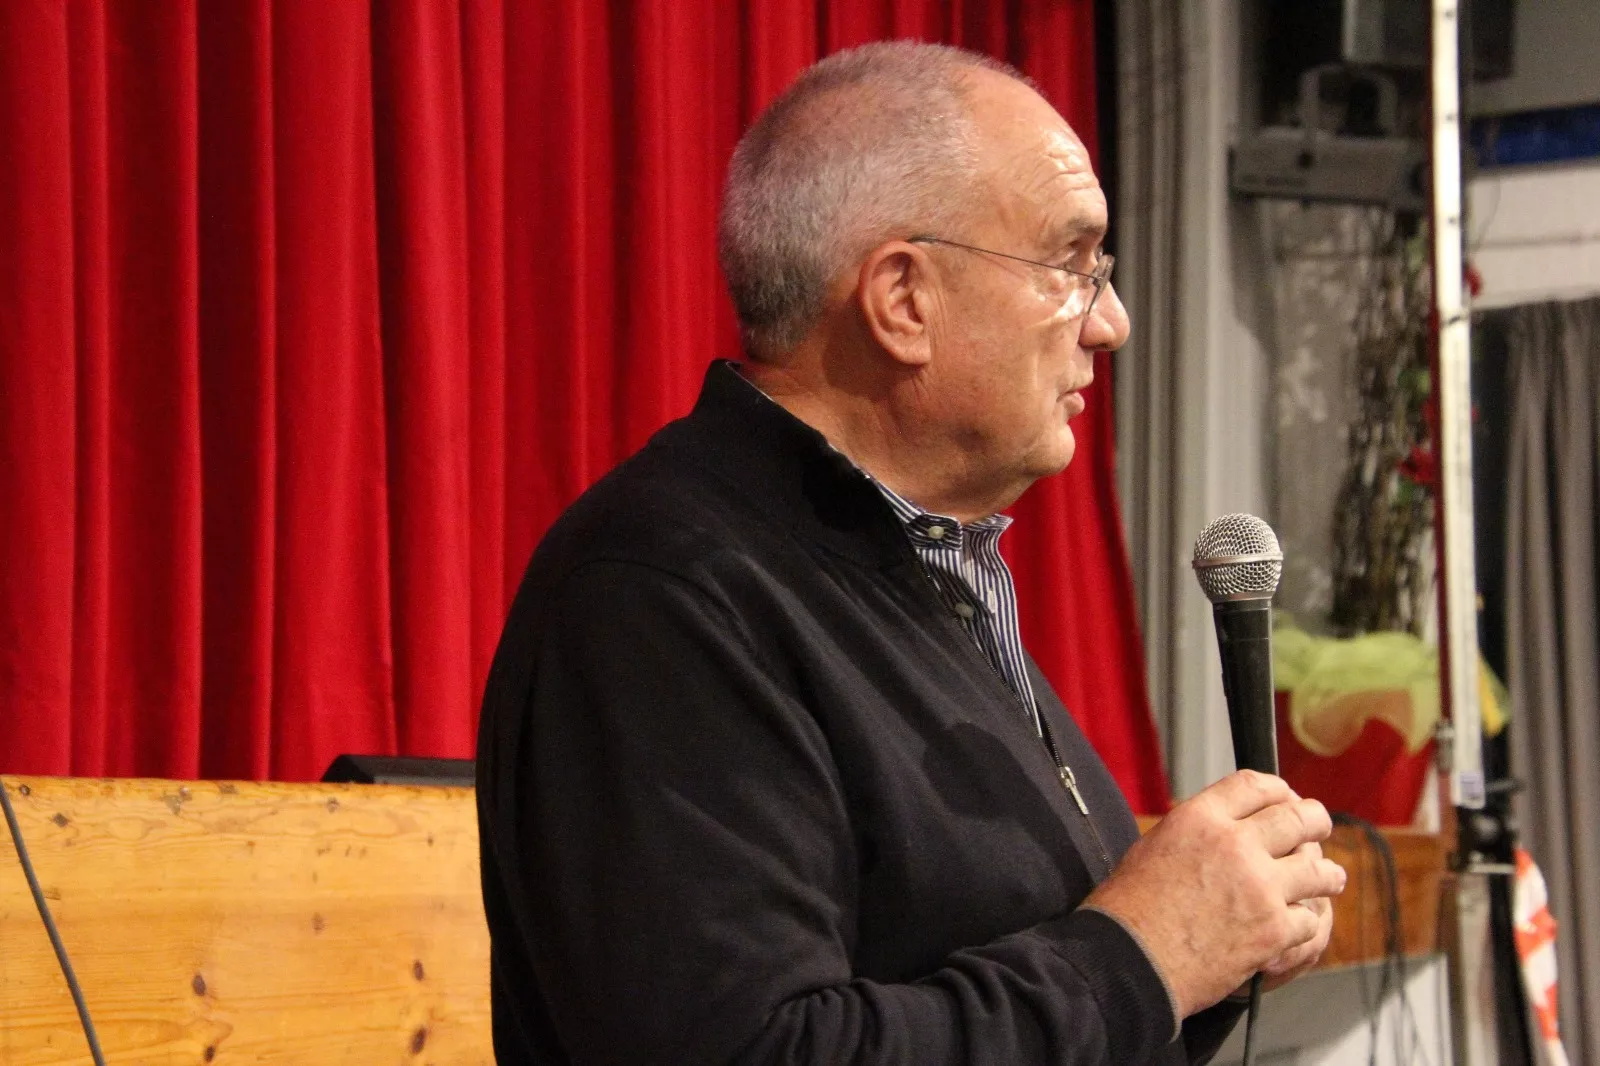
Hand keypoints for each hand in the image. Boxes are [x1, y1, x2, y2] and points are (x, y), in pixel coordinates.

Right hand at [1082, 770, 1346, 1018]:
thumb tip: (1223, 830)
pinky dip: (1306, 921)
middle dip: (1315, 821)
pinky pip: (1310, 918)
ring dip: (1326, 873)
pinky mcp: (1273, 929)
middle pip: (1297, 818)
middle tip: (1319, 827)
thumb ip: (1198, 832)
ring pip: (1317, 869)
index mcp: (1200, 818)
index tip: (1287, 797)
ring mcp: (1260, 887)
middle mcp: (1235, 844)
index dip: (1279, 789)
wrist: (1131, 960)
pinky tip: (1299, 922)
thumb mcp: (1155, 846)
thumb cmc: (1130, 910)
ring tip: (1330, 877)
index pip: (1256, 785)